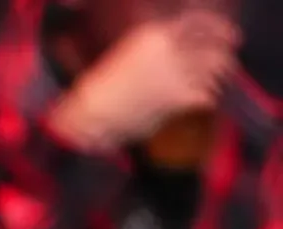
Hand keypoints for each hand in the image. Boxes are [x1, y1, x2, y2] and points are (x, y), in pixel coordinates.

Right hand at [49, 10, 239, 151]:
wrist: (91, 116)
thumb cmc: (102, 90)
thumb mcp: (128, 56)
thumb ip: (157, 49)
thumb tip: (182, 49)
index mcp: (155, 34)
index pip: (199, 23)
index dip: (217, 28)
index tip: (226, 34)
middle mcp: (170, 49)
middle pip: (215, 44)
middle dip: (224, 52)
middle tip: (227, 60)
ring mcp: (179, 73)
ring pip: (217, 69)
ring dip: (217, 76)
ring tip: (210, 82)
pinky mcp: (182, 97)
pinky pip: (208, 94)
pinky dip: (206, 98)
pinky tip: (196, 102)